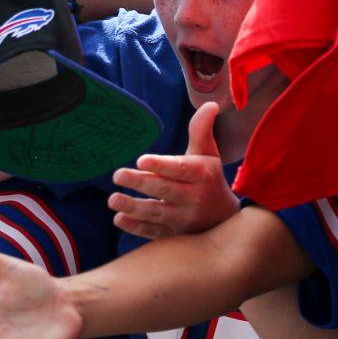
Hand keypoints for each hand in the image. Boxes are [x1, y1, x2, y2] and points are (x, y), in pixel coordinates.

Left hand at [109, 103, 238, 239]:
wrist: (225, 220)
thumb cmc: (210, 179)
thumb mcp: (208, 154)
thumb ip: (201, 130)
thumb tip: (209, 104)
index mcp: (201, 175)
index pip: (180, 169)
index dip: (161, 165)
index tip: (141, 160)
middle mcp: (194, 198)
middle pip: (164, 190)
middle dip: (140, 183)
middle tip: (117, 175)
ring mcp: (184, 219)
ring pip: (156, 213)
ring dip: (133, 207)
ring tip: (112, 199)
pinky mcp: (174, 234)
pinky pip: (154, 232)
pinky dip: (136, 227)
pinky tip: (119, 219)